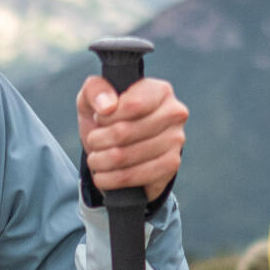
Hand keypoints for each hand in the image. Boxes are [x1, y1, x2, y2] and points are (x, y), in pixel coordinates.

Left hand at [76, 75, 187, 201]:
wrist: (121, 151)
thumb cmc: (108, 118)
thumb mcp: (93, 98)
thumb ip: (95, 90)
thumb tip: (107, 106)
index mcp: (159, 90)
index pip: (131, 105)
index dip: (106, 117)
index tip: (98, 119)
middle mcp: (174, 113)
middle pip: (124, 132)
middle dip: (98, 141)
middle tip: (92, 142)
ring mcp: (176, 141)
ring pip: (126, 156)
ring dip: (100, 161)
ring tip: (95, 159)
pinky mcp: (171, 166)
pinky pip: (134, 176)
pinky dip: (110, 179)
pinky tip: (104, 175)